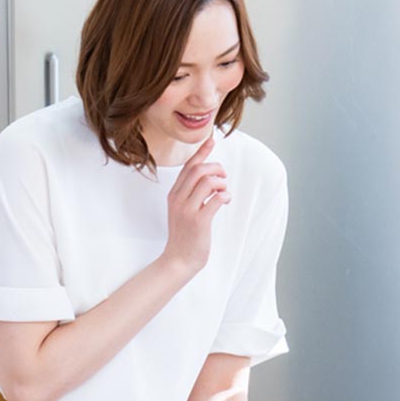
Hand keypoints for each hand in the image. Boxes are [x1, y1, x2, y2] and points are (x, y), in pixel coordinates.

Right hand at [164, 136, 229, 271]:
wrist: (178, 260)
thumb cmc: (184, 234)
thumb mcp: (182, 209)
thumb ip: (192, 193)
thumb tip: (210, 177)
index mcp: (174, 194)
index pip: (188, 167)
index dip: (201, 152)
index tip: (211, 141)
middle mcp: (178, 199)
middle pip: (198, 170)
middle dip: (216, 168)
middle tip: (224, 177)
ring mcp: (187, 210)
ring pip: (207, 182)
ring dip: (221, 183)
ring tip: (223, 192)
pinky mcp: (198, 222)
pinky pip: (215, 200)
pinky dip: (224, 196)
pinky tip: (225, 200)